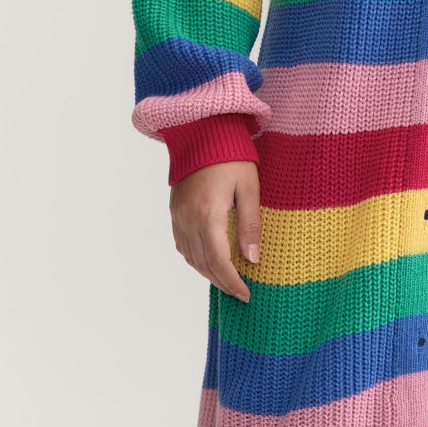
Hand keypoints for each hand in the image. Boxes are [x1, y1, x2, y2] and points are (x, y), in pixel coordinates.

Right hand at [170, 159, 259, 302]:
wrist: (202, 131)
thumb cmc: (231, 156)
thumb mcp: (250, 189)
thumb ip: (251, 225)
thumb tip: (253, 260)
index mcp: (208, 214)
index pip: (218, 260)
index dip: (232, 282)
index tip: (246, 294)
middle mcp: (188, 218)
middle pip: (202, 263)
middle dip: (221, 282)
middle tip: (240, 293)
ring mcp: (178, 215)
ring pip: (190, 257)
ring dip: (208, 273)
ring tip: (228, 281)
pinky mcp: (175, 210)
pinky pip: (182, 244)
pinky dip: (195, 258)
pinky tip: (210, 261)